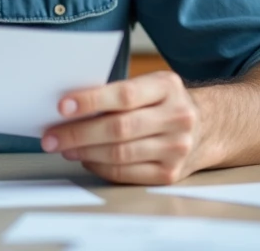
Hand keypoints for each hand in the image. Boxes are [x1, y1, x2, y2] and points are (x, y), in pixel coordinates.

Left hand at [41, 71, 203, 184]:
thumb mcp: (151, 84)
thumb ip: (118, 92)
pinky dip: (100, 167)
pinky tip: (86, 159)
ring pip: (120, 154)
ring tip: (63, 147)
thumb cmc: (165, 102)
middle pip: (119, 129)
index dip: (91, 100)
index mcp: (168, 87)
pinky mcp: (170, 174)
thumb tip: (69, 106)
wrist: (209, 127)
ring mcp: (177, 149)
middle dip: (78, 133)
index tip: (62, 106)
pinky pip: (126, 173)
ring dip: (85, 152)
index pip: (125, 95)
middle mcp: (177, 118)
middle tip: (50, 136)